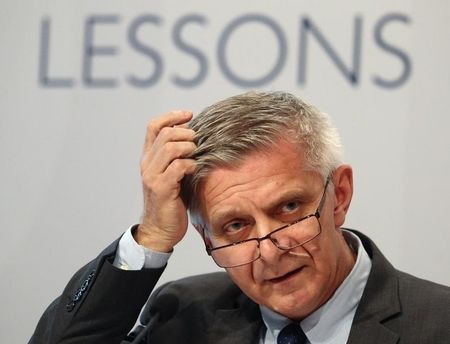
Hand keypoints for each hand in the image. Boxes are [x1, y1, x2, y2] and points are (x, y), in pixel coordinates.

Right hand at [135, 111, 196, 251]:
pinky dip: (191, 165)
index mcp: (149, 158)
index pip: (153, 126)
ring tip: (197, 157)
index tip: (189, 115)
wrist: (160, 230)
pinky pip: (178, 167)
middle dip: (187, 134)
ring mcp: (152, 176)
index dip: (172, 116)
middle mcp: (147, 164)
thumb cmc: (171, 201)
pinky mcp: (161, 188)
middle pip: (166, 133)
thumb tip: (196, 137)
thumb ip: (176, 157)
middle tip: (198, 143)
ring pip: (171, 147)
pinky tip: (195, 170)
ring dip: (189, 148)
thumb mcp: (171, 175)